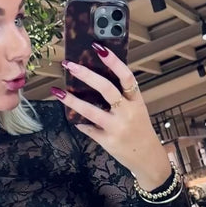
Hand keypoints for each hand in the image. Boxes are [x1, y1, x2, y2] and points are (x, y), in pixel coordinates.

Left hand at [52, 45, 171, 190]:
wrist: (147, 158)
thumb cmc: (140, 130)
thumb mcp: (137, 110)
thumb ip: (122, 97)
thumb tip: (95, 78)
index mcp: (136, 101)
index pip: (126, 77)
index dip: (114, 61)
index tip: (99, 48)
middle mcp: (128, 113)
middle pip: (107, 89)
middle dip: (87, 75)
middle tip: (70, 65)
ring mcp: (117, 128)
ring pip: (91, 111)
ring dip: (72, 100)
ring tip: (58, 92)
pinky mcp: (108, 142)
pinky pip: (88, 128)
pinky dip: (79, 122)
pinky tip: (71, 116)